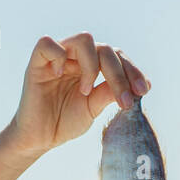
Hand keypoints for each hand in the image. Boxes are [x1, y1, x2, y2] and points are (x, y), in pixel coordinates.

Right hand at [5, 33, 150, 156]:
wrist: (38, 139)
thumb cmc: (64, 122)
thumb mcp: (94, 108)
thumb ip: (110, 92)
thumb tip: (139, 84)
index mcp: (92, 65)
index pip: (116, 56)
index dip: (132, 70)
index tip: (143, 91)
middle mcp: (76, 57)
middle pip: (105, 48)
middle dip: (119, 73)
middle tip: (124, 99)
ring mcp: (57, 58)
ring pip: (83, 39)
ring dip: (92, 65)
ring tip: (87, 91)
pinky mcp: (37, 63)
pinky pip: (48, 43)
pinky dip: (58, 56)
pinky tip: (60, 75)